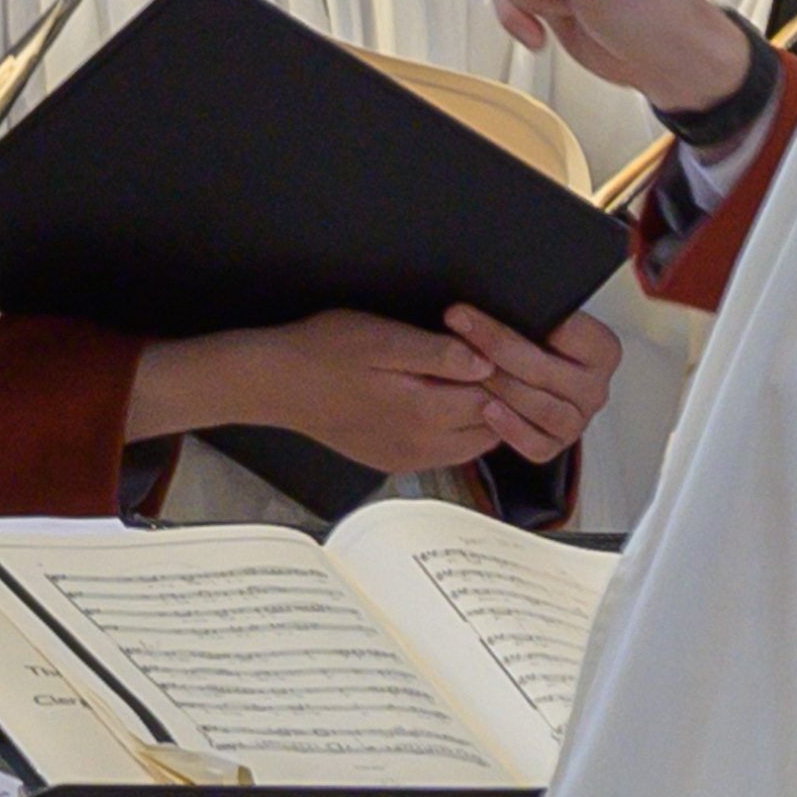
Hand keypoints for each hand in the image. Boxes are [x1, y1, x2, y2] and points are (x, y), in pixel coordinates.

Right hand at [129, 308, 618, 479]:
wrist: (274, 384)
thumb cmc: (322, 351)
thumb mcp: (380, 337)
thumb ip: (436, 351)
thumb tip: (483, 359)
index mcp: (423, 411)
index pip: (494, 398)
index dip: (512, 372)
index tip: (523, 346)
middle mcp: (422, 444)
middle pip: (490, 426)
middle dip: (506, 396)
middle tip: (517, 360)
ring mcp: (408, 457)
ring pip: (472, 442)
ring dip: (484, 412)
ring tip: (489, 376)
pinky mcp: (393, 459)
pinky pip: (446, 450)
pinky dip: (461, 427)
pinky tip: (453, 399)